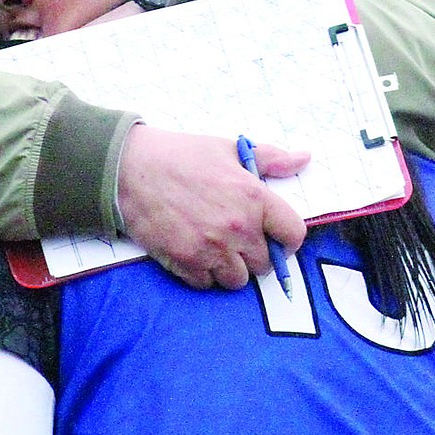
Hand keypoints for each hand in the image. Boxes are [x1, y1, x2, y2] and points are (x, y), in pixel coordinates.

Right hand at [115, 124, 308, 289]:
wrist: (130, 167)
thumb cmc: (181, 156)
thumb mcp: (229, 149)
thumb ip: (271, 158)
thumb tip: (304, 158)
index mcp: (253, 197)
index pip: (294, 234)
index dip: (287, 238)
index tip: (276, 236)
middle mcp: (237, 227)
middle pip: (267, 264)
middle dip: (255, 253)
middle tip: (237, 238)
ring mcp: (211, 248)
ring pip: (238, 280)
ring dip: (231, 268)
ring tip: (215, 247)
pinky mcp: (185, 262)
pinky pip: (208, 285)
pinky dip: (204, 274)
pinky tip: (195, 252)